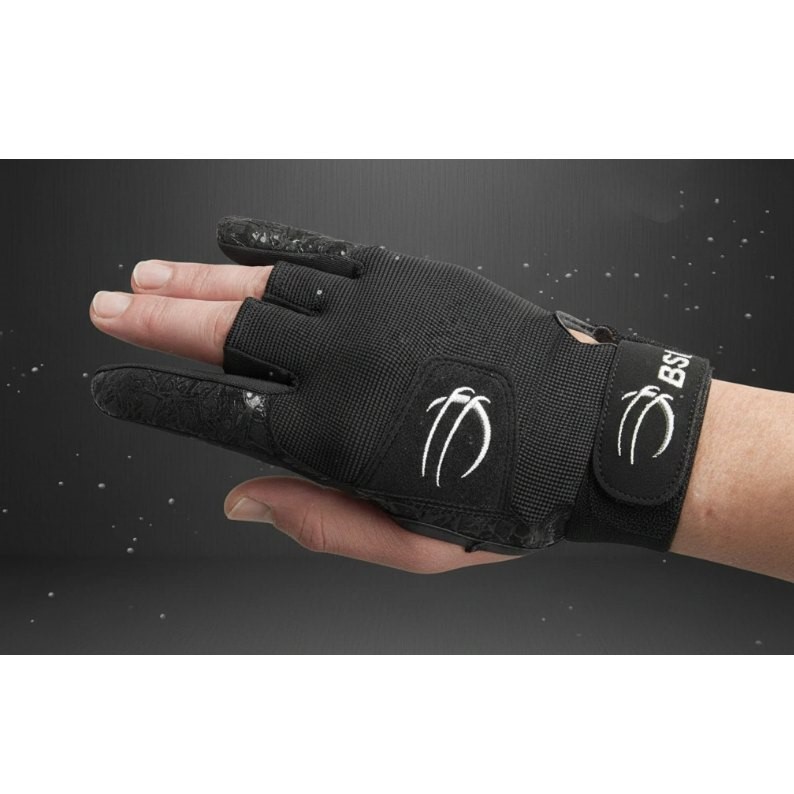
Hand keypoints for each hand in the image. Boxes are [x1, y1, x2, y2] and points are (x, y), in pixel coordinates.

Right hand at [90, 259, 522, 572]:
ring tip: (148, 276)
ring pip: (264, 287)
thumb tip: (239, 501)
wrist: (593, 436)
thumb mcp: (411, 546)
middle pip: (226, 335)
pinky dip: (272, 244)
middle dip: (155, 323)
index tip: (111, 385)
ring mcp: (377, 312)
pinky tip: (232, 237)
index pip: (214, 413)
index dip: (153, 398)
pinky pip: (325, 252)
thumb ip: (319, 524)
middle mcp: (345, 366)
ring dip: (198, 280)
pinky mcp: (411, 278)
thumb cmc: (509, 496)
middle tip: (107, 309)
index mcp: (335, 440)